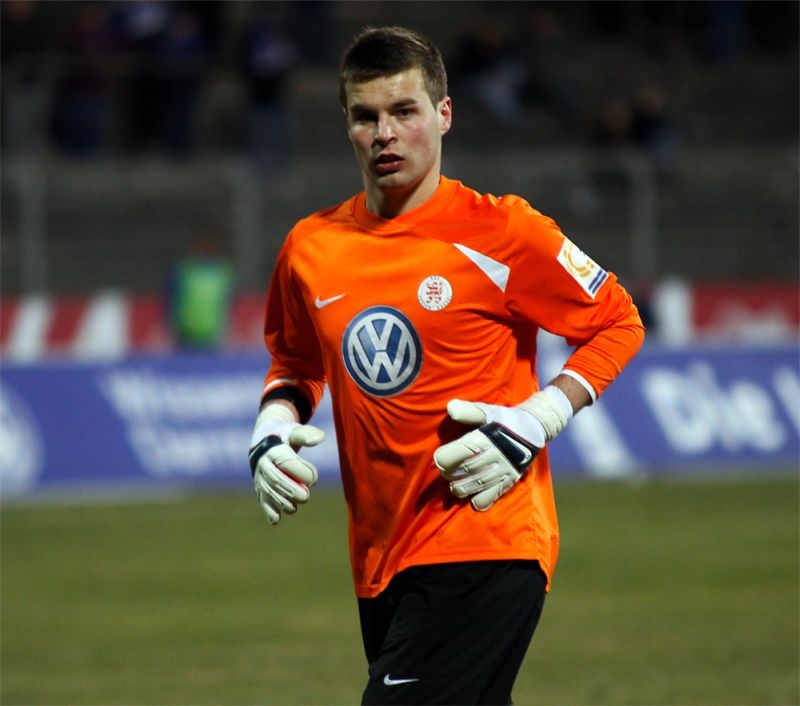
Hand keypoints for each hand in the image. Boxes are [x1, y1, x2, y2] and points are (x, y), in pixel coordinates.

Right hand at [249, 405, 324, 524]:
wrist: (263, 442)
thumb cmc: (284, 436)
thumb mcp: (294, 432)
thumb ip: (307, 434)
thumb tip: (320, 438)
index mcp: (274, 451)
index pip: (288, 463)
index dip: (303, 472)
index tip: (313, 477)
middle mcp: (264, 465)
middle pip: (277, 481)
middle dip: (293, 491)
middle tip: (306, 496)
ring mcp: (260, 478)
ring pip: (270, 494)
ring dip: (283, 503)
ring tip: (294, 507)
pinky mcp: (259, 488)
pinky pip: (262, 501)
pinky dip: (269, 511)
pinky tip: (276, 520)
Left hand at [434, 387, 572, 510]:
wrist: (535, 427)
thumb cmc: (505, 420)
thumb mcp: (488, 411)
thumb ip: (469, 411)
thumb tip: (450, 408)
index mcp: (485, 437)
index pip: (459, 452)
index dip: (444, 457)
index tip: (440, 458)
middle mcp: (494, 454)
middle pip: (464, 470)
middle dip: (450, 473)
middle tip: (446, 471)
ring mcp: (504, 468)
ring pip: (477, 484)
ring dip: (461, 488)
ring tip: (455, 485)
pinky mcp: (511, 478)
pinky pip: (495, 494)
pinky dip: (482, 500)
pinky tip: (474, 500)